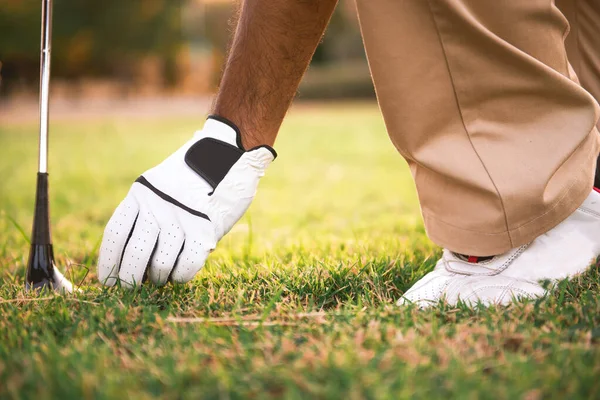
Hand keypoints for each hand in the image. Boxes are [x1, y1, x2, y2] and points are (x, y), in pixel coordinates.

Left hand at [97, 116, 275, 287]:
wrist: (230, 156)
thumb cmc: (191, 180)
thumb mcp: (158, 188)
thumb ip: (144, 217)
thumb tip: (130, 263)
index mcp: (140, 195)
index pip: (115, 235)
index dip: (108, 263)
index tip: (108, 282)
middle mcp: (158, 207)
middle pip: (135, 253)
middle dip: (130, 280)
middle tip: (132, 289)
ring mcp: (182, 220)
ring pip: (161, 265)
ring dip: (159, 278)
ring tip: (161, 278)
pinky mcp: (206, 231)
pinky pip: (186, 267)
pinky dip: (180, 276)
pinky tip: (179, 274)